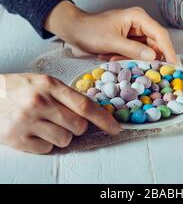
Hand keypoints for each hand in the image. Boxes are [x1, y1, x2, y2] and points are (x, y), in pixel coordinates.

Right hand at [0, 73, 120, 153]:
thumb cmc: (19, 88)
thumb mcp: (43, 82)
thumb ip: (65, 94)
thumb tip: (92, 110)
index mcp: (50, 85)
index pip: (84, 105)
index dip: (103, 119)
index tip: (115, 126)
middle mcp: (40, 102)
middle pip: (78, 125)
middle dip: (78, 127)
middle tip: (67, 120)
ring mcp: (29, 122)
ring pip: (64, 139)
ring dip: (62, 135)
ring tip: (47, 124)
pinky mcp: (19, 139)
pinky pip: (47, 149)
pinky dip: (46, 143)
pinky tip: (35, 131)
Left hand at [45, 2, 177, 63]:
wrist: (73, 30)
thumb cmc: (90, 30)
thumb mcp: (111, 41)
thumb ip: (132, 49)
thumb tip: (153, 57)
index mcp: (138, 17)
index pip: (160, 35)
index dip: (169, 51)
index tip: (175, 66)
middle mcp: (140, 24)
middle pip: (155, 44)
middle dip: (150, 59)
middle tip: (151, 73)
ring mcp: (134, 34)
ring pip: (145, 52)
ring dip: (135, 60)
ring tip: (116, 59)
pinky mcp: (128, 43)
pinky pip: (136, 55)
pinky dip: (128, 60)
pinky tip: (114, 59)